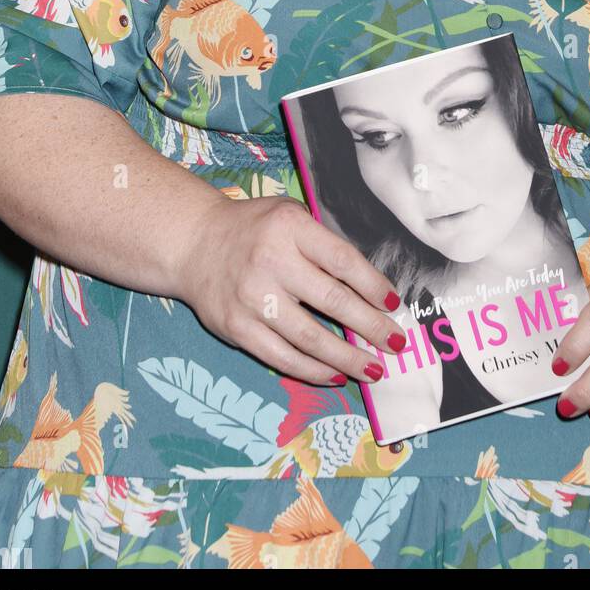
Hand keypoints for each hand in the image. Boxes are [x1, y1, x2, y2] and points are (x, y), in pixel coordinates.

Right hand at [176, 194, 407, 384]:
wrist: (193, 243)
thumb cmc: (254, 228)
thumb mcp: (289, 214)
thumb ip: (323, 241)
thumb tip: (369, 285)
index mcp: (290, 227)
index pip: (343, 260)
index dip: (373, 285)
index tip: (393, 304)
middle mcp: (271, 261)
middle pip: (333, 301)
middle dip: (371, 327)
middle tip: (396, 343)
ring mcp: (252, 298)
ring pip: (310, 337)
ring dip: (347, 358)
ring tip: (373, 369)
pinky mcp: (237, 328)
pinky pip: (282, 357)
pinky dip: (312, 370)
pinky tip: (335, 375)